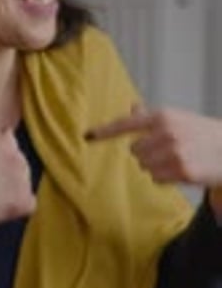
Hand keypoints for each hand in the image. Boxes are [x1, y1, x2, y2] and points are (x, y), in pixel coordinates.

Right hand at [0, 131, 35, 287]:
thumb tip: (7, 138)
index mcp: (2, 140)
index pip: (10, 147)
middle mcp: (17, 155)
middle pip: (20, 165)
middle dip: (8, 175)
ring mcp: (23, 178)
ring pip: (25, 184)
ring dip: (13, 191)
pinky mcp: (23, 200)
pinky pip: (29, 205)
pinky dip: (17, 209)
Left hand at [85, 105, 221, 193]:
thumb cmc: (201, 134)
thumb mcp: (178, 119)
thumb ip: (152, 117)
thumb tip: (132, 108)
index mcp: (163, 116)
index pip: (126, 124)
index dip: (105, 131)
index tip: (87, 136)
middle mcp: (167, 132)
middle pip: (134, 151)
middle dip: (147, 153)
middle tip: (170, 150)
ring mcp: (174, 152)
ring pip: (144, 167)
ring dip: (157, 167)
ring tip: (178, 159)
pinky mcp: (182, 170)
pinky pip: (156, 179)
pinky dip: (166, 178)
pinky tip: (182, 170)